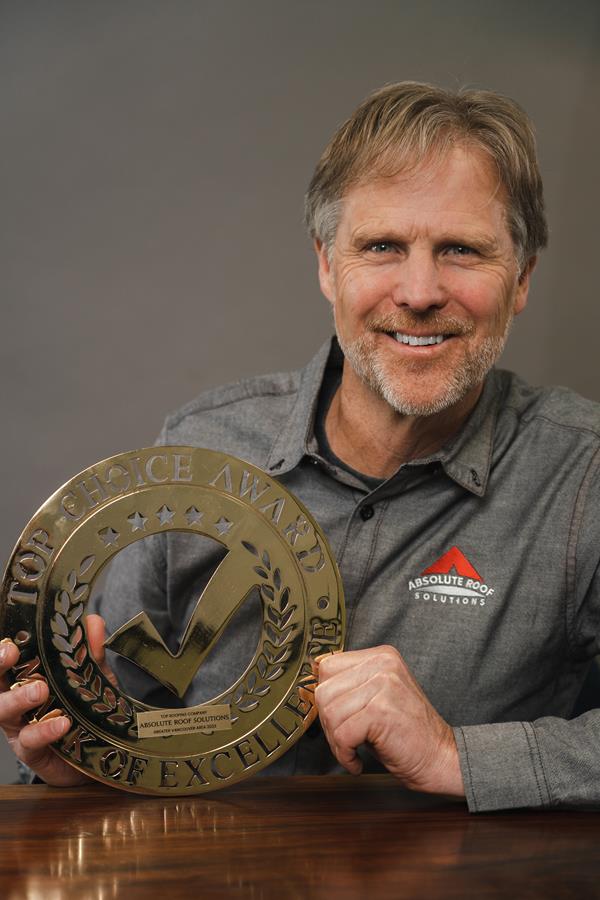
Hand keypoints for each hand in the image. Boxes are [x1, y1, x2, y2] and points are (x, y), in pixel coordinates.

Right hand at [0, 614, 113, 785]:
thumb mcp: (92, 677)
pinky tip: (61, 723)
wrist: (100, 753)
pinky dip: (44, 731)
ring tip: (39, 690)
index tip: (10, 638)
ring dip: (18, 699)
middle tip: (10, 653)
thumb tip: (93, 622)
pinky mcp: (31, 752)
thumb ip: (91, 652)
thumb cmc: (85, 709)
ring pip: (3, 712)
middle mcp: (15, 701)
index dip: (2, 650)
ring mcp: (20, 727)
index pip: (7, 661)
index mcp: (25, 678)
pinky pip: (30, 741)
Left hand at [315, 645, 463, 795]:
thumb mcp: (377, 698)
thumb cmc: (406, 735)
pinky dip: (344, 755)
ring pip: (330, 713)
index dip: (326, 700)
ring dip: (336, 741)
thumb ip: (351, 687)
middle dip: (328, 723)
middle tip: (346, 741)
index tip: (337, 721)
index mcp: (381, 656)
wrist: (442, 759)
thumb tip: (309, 688)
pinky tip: (358, 761)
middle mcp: (382, 664)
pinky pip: (342, 734)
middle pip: (324, 690)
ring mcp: (383, 685)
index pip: (327, 667)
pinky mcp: (382, 710)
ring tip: (353, 750)